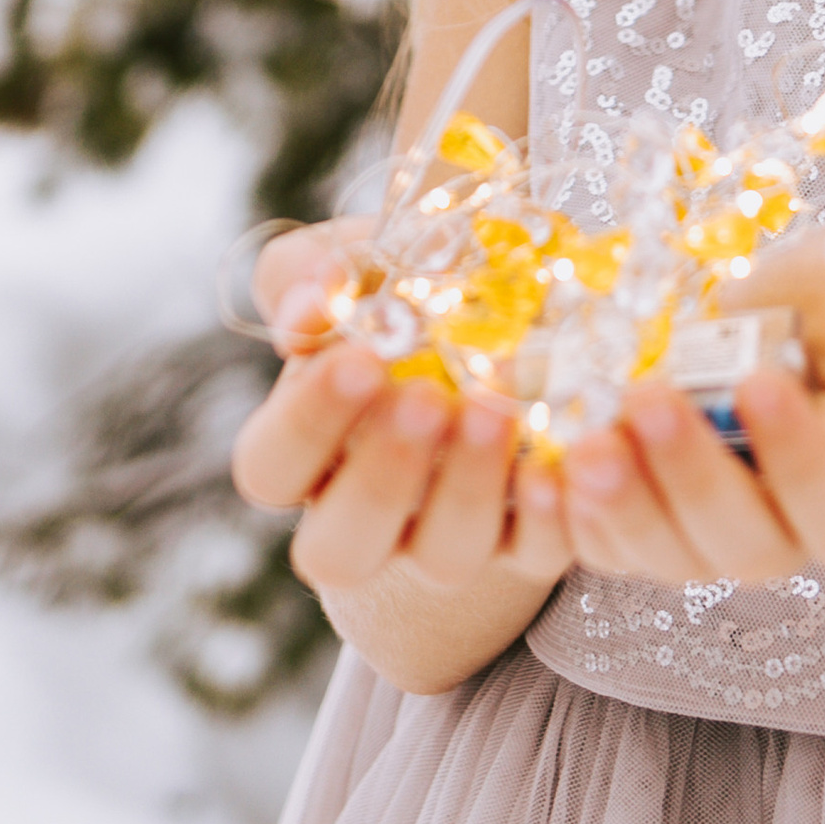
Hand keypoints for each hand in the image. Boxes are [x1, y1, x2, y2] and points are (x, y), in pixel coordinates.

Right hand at [233, 225, 573, 597]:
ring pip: (441, 557)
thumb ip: (314, 273)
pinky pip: (536, 554)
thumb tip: (307, 306)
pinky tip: (552, 469)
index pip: (272, 467)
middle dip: (380, 479)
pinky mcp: (527, 541)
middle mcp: (365, 515)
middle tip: (425, 398)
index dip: (307, 424)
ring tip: (494, 409)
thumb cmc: (406, 290)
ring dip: (468, 488)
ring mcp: (444, 538)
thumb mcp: (354, 266)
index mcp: (304, 454)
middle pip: (338, 548)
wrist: (510, 311)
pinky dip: (547, 519)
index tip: (359, 360)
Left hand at [560, 234, 824, 587]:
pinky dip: (574, 518)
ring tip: (586, 438)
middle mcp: (791, 536)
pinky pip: (609, 550)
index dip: (798, 455)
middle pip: (746, 546)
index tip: (760, 379)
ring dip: (624, 505)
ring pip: (669, 558)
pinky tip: (550, 464)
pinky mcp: (647, 529)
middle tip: (647, 397)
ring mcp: (712, 540)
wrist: (781, 326)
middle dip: (691, 475)